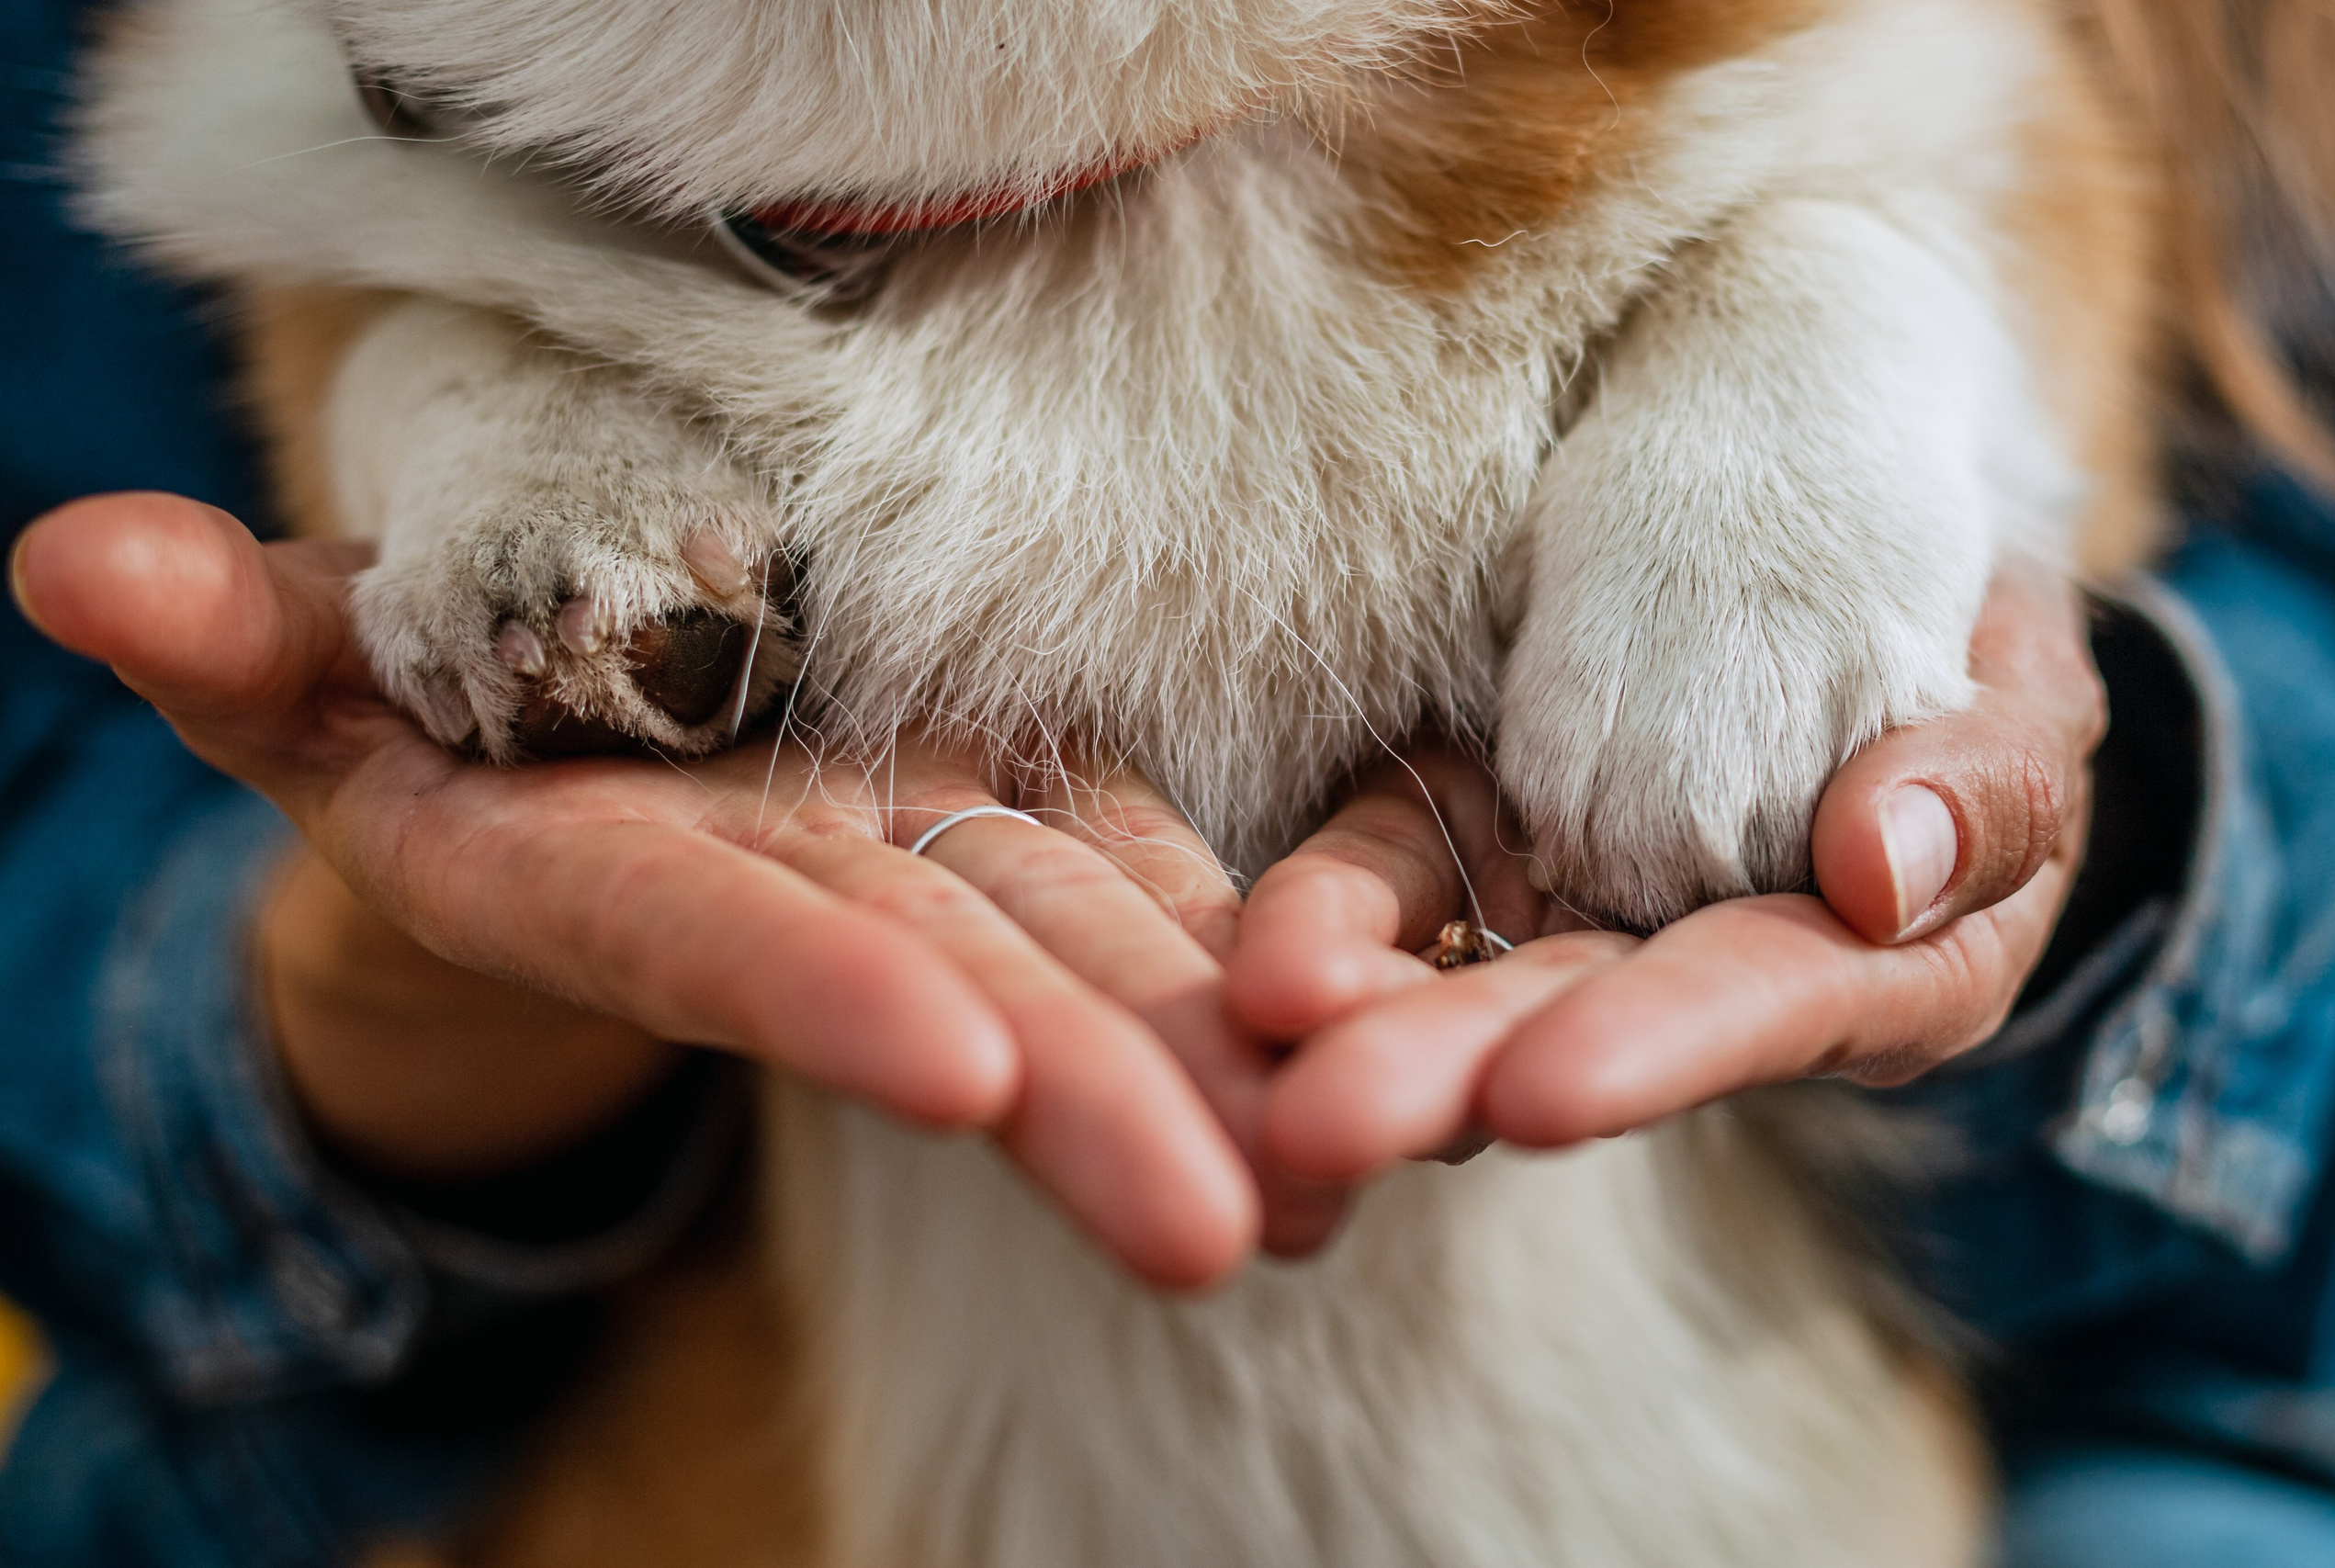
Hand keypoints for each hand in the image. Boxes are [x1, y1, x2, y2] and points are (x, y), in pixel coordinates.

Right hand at [10, 494, 1296, 1285]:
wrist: (563, 751)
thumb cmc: (416, 708)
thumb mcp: (306, 669)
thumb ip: (226, 631)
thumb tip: (71, 561)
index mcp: (612, 871)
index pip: (725, 943)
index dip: (822, 994)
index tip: (960, 1066)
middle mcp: (784, 892)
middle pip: (955, 993)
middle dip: (1095, 1100)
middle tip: (1250, 1211)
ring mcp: (914, 861)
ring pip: (1082, 955)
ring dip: (1215, 1063)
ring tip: (1353, 1168)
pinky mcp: (1016, 809)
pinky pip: (1141, 876)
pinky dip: (1239, 944)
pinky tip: (1358, 1011)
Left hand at [1229, 568, 2102, 1180]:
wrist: (1859, 586)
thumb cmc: (1970, 685)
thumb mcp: (2023, 722)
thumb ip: (1984, 792)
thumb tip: (1882, 871)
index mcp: (1865, 978)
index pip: (1755, 1012)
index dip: (1654, 1051)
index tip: (1539, 1092)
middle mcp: (1698, 978)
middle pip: (1569, 1028)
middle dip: (1447, 1072)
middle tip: (1325, 1117)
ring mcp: (1579, 910)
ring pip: (1458, 965)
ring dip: (1357, 1000)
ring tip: (1261, 1010)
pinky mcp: (1486, 830)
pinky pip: (1400, 873)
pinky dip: (1334, 906)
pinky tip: (1263, 942)